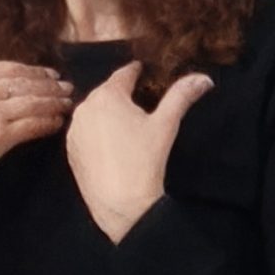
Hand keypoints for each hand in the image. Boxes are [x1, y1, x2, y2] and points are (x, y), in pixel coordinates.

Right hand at [0, 57, 72, 229]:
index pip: (10, 68)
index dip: (34, 71)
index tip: (48, 74)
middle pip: (27, 82)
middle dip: (51, 85)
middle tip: (68, 87)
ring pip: (34, 102)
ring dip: (55, 103)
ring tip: (69, 104)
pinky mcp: (1, 134)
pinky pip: (33, 124)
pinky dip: (49, 122)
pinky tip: (58, 123)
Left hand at [65, 63, 213, 242]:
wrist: (121, 204)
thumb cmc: (145, 159)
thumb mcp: (166, 124)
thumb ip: (182, 96)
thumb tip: (204, 78)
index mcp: (107, 95)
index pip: (123, 74)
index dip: (136, 71)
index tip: (142, 70)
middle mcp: (85, 107)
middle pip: (106, 92)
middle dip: (122, 95)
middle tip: (139, 101)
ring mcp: (74, 130)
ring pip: (94, 112)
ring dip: (108, 114)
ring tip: (126, 125)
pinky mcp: (70, 150)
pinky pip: (85, 132)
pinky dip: (97, 132)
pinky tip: (112, 145)